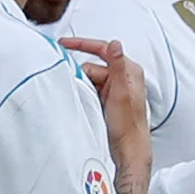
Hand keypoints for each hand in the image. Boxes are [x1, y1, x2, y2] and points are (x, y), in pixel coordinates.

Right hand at [58, 37, 150, 162]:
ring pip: (88, 79)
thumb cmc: (128, 125)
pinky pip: (89, 90)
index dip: (82, 44)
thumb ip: (117, 66)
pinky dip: (84, 95)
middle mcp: (122, 76)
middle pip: (91, 67)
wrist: (128, 148)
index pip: (103, 49)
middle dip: (82, 77)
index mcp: (129, 70)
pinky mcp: (107, 98)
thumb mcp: (121, 93)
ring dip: (83, 88)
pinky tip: (87, 105)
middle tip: (82, 92)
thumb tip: (115, 44)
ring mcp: (114, 88)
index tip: (64, 44)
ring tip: (87, 102)